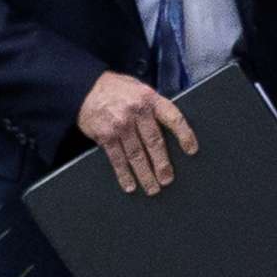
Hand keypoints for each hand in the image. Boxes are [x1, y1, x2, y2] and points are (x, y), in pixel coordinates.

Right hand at [77, 71, 197, 195]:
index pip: (173, 118)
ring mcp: (119, 125)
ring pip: (136, 154)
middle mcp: (136, 112)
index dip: (184, 135)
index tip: (191, 150)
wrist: (84, 88)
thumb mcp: (141, 89)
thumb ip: (155, 106)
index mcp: (150, 99)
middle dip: (162, 164)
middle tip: (168, 179)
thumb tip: (172, 128)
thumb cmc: (118, 89)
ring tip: (152, 188)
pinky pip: (117, 159)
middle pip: (154, 142)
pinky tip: (130, 185)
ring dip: (145, 174)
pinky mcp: (104, 136)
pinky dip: (124, 174)